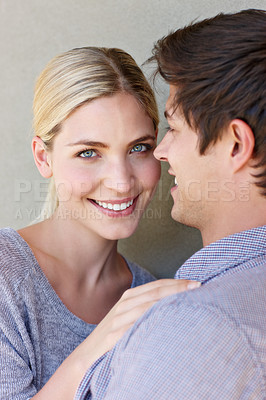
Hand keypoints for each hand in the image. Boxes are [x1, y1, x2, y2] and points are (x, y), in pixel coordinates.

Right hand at [86, 279, 200, 361]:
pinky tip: (168, 320)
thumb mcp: (129, 317)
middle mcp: (124, 304)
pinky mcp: (113, 335)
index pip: (158, 285)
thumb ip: (146, 308)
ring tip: (190, 301)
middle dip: (179, 288)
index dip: (177, 283)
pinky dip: (152, 320)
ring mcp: (118, 319)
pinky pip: (136, 325)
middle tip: (199, 287)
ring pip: (149, 305)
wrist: (85, 357)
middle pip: (156, 292)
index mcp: (129, 297)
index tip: (197, 283)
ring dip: (170, 301)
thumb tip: (175, 304)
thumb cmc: (113, 336)